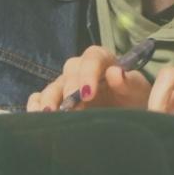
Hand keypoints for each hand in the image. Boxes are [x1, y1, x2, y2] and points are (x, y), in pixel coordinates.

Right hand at [26, 44, 150, 112]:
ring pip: (53, 86)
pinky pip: (39, 98)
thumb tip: (115, 73)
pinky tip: (36, 116)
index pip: (92, 58)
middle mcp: (81, 70)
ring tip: (48, 116)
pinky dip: (35, 105)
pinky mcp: (56, 100)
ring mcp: (66, 85)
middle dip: (69, 90)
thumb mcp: (137, 92)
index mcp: (103, 60)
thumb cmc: (134, 100)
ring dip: (49, 100)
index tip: (88, 94)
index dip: (88, 74)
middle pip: (70, 72)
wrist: (129, 116)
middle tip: (70, 110)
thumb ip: (128, 82)